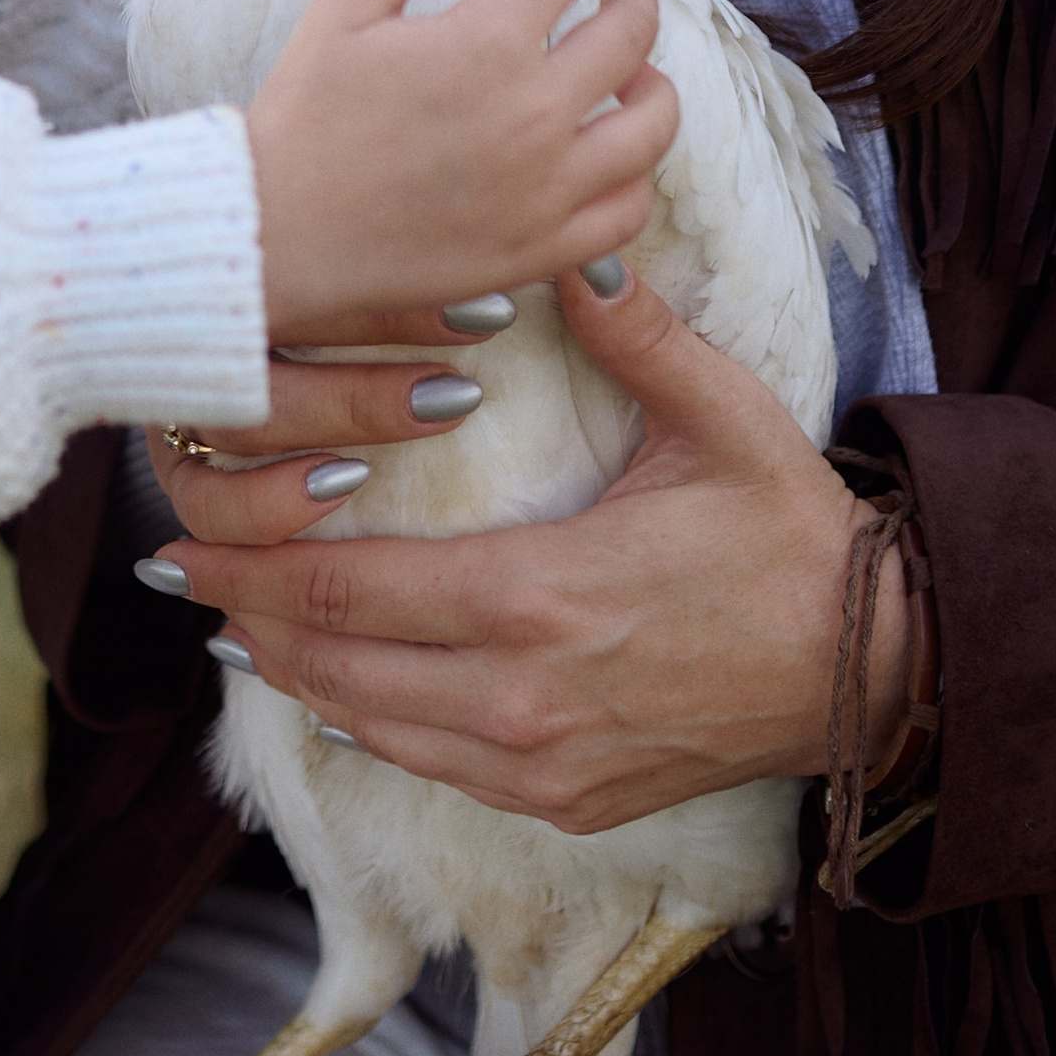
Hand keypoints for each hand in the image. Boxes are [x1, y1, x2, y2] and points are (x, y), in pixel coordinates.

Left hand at [157, 260, 907, 830]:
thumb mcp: (721, 419)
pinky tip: (339, 696)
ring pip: (378, 729)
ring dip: (299, 681)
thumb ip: (636, 336)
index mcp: (542, 596)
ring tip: (237, 634)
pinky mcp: (567, 800)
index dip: (262, 572)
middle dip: (252, 624)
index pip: (359, 591)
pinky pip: (438, 769)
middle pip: (342, 668)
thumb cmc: (791, 537)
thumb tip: (571, 256)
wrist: (873, 669)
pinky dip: (374, 728)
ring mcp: (543, 761)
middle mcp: (524, 695)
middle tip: (182, 586)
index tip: (190, 547)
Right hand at [244, 0, 672, 343]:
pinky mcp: (542, 247)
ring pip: (651, 125)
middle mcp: (533, 111)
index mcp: (486, 41)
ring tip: (632, 78)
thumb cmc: (305, 116)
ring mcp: (546, 186)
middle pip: (631, 35)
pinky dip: (632, 179)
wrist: (278, 235)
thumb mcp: (346, 10)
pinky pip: (626, 211)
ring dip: (653, 88)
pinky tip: (608, 159)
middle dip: (632, 2)